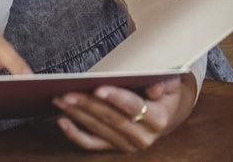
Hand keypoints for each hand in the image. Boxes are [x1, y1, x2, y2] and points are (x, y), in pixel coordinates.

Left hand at [54, 75, 195, 151]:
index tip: (98, 88)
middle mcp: (143, 137)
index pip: (133, 107)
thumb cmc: (166, 92)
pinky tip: (63, 121)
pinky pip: (92, 144)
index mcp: (158, 119)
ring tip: (60, 100)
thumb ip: (164, 83)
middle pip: (110, 118)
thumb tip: (154, 88)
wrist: (168, 113)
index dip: (116, 98)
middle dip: (87, 104)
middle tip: (67, 92)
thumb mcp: (171, 83)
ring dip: (77, 114)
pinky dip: (75, 134)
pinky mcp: (115, 148)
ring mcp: (128, 145)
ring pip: (98, 129)